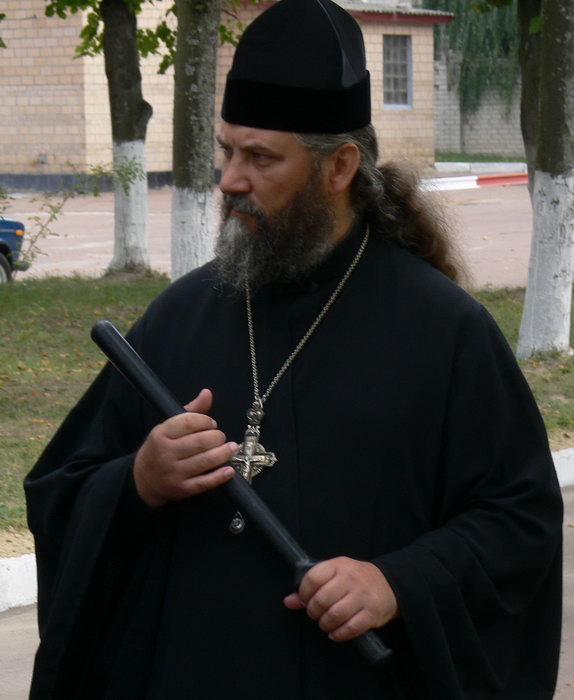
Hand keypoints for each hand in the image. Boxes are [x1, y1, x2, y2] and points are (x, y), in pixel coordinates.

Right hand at [133, 389, 238, 507]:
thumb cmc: (160, 449)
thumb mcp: (168, 427)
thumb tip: (207, 393)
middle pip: (200, 442)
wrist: (143, 479)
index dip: (205, 421)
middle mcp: (166, 453)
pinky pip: (204, 483)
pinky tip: (229, 470)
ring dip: (224, 453)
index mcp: (161, 434)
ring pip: (205, 461)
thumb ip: (191, 411)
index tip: (211, 423)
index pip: (188, 421)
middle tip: (221, 437)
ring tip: (232, 448)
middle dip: (217, 437)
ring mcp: (173, 472)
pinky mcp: (181, 489)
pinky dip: (219, 476)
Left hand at [283, 557, 398, 641]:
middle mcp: (351, 579)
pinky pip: (350, 628)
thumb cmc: (356, 579)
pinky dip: (338, 634)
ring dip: (325, 624)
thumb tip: (289, 601)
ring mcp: (362, 596)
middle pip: (322, 600)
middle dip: (313, 612)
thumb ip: (312, 586)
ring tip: (325, 623)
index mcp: (339, 565)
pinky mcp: (372, 614)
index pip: (313, 578)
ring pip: (335, 615)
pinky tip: (336, 632)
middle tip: (315, 614)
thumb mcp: (335, 574)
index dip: (304, 593)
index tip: (305, 600)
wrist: (389, 584)